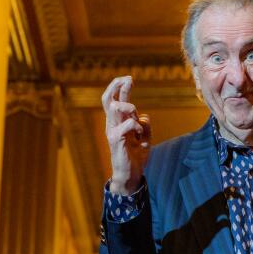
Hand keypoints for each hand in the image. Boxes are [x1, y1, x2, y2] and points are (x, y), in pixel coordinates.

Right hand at [103, 75, 150, 194]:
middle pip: (107, 99)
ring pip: (114, 107)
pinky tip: (139, 136)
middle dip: (117, 85)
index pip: (115, 99)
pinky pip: (126, 125)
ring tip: (136, 114)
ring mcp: (112, 131)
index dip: (120, 86)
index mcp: (118, 121)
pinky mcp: (115, 140)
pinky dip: (136, 126)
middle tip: (129, 79)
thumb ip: (144, 125)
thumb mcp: (144, 137)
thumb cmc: (135, 156)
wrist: (130, 175)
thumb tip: (142, 117)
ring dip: (129, 106)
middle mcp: (112, 124)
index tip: (130, 78)